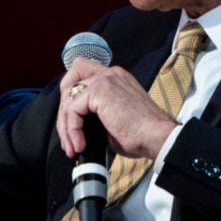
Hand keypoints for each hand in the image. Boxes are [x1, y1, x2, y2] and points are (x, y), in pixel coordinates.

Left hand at [57, 57, 176, 160]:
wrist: (157, 138)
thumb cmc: (141, 134)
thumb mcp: (113, 119)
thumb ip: (94, 114)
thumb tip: (74, 126)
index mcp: (114, 78)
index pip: (82, 75)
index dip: (71, 97)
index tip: (70, 124)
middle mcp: (109, 74)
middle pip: (70, 79)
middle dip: (63, 109)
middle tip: (67, 135)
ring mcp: (104, 79)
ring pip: (68, 98)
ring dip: (65, 126)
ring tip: (72, 147)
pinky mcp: (99, 90)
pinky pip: (73, 109)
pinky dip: (72, 129)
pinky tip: (80, 144)